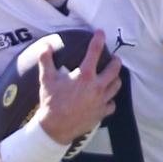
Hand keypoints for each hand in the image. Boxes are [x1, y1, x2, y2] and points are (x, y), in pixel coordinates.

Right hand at [36, 31, 120, 145]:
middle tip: (114, 58)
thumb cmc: (51, 103)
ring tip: (113, 76)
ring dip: (116, 79)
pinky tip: (106, 99)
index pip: (95, 52)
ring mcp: (101, 101)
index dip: (98, 40)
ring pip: (117, 86)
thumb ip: (46, 60)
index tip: (101, 33)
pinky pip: (112, 105)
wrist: (55, 128)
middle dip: (115, 61)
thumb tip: (45, 45)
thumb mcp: (46, 79)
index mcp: (84, 75)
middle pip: (114, 69)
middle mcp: (97, 86)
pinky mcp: (101, 113)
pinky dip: (110, 101)